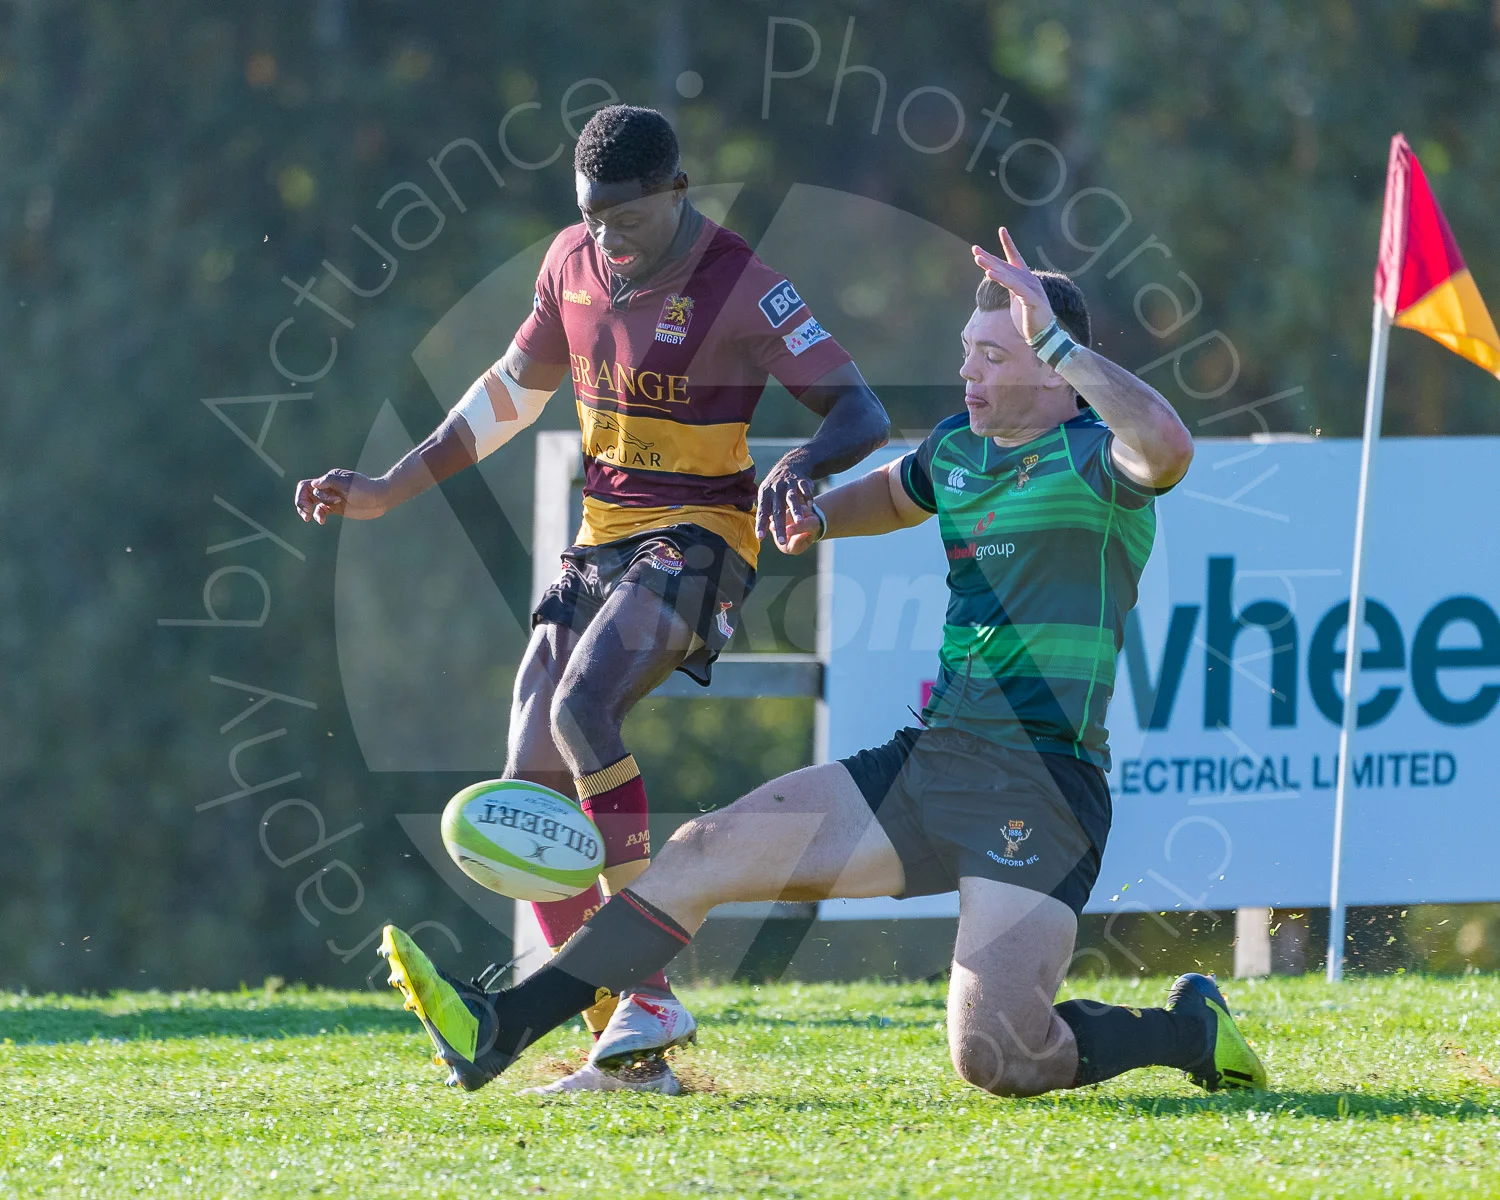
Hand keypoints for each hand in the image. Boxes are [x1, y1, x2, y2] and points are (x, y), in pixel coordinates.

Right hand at [293, 469, 390, 523]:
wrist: (380, 499)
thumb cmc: (365, 488)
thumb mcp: (347, 483)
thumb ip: (329, 481)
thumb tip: (313, 484)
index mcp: (328, 479)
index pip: (307, 486)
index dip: (302, 496)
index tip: (309, 506)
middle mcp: (328, 488)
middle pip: (306, 495)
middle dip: (302, 504)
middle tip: (306, 514)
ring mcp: (332, 498)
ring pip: (312, 504)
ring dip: (310, 511)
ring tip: (316, 519)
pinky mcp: (337, 508)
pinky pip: (322, 511)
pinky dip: (319, 516)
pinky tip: (322, 521)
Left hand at [755, 458, 817, 553]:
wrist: (790, 464)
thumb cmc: (776, 488)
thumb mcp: (766, 496)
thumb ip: (764, 514)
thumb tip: (758, 536)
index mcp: (765, 494)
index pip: (762, 512)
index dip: (761, 524)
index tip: (759, 537)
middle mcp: (776, 489)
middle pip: (777, 509)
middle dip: (779, 525)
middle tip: (781, 541)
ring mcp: (789, 484)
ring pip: (791, 498)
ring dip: (795, 509)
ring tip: (798, 521)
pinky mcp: (801, 480)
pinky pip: (805, 489)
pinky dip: (808, 496)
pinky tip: (811, 505)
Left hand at [971, 227, 1055, 343]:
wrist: (1043, 336)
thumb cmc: (1029, 319)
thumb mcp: (1016, 300)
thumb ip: (1010, 288)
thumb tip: (999, 278)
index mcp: (1025, 280)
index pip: (1016, 258)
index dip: (1009, 244)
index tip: (1002, 230)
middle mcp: (1029, 280)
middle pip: (1006, 266)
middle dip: (989, 257)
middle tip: (974, 249)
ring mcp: (1031, 288)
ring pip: (1008, 274)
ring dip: (991, 265)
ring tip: (978, 258)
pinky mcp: (1031, 298)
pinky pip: (1013, 286)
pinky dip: (1001, 279)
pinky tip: (989, 273)